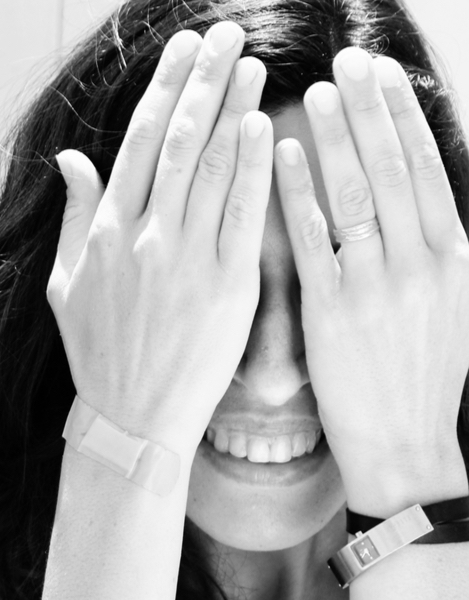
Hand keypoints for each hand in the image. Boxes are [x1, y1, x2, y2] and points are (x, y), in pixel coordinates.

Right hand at [47, 22, 274, 455]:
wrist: (132, 418)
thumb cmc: (98, 353)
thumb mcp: (66, 284)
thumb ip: (75, 216)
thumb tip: (72, 159)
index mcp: (106, 232)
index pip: (140, 142)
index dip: (163, 89)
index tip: (181, 49)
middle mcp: (145, 236)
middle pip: (179, 139)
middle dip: (201, 79)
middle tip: (221, 33)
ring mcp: (186, 259)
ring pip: (212, 166)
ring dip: (232, 107)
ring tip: (249, 61)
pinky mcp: (227, 285)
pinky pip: (241, 214)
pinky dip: (252, 167)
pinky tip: (262, 125)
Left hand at [274, 48, 468, 515]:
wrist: (405, 444)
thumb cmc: (419, 371)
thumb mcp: (444, 300)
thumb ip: (428, 243)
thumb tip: (410, 188)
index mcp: (453, 254)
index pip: (426, 166)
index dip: (403, 115)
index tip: (384, 73)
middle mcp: (422, 260)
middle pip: (393, 166)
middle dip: (371, 108)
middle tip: (348, 60)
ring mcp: (378, 284)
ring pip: (356, 193)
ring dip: (336, 136)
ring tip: (315, 90)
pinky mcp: (334, 310)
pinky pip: (315, 238)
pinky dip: (300, 192)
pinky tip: (287, 154)